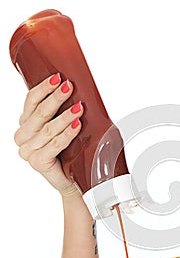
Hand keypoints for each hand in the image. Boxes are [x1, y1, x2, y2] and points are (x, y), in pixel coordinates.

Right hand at [14, 73, 82, 196]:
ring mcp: (28, 151)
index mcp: (26, 124)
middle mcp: (24, 137)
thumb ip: (62, 111)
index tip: (58, 77)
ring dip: (65, 117)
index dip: (44, 89)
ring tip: (79, 108)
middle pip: (39, 114)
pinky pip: (54, 145)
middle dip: (56, 98)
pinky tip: (77, 126)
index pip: (31, 102)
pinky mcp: (38, 163)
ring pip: (48, 129)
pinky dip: (67, 134)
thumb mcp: (63, 127)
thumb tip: (77, 88)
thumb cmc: (69, 152)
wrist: (74, 180)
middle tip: (70, 87)